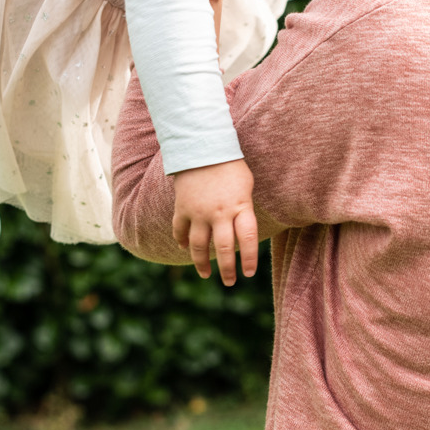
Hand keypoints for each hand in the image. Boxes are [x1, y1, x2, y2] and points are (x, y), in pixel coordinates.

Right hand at [171, 159, 258, 284]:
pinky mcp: (182, 208)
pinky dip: (182, 241)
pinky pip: (180, 231)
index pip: (248, 238)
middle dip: (227, 269)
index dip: (249, 258)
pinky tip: (185, 248)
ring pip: (199, 246)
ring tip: (206, 274)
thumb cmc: (230, 166)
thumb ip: (244, 209)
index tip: (249, 273)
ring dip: (201, 263)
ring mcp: (199, 212)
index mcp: (240, 205)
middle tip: (230, 282)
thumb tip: (243, 232)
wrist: (202, 147)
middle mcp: (220, 212)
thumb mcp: (246, 186)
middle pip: (223, 248)